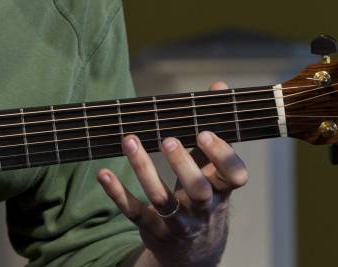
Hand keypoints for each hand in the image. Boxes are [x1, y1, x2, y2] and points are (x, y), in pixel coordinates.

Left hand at [97, 81, 247, 266]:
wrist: (192, 250)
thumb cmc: (203, 195)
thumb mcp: (213, 168)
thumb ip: (213, 130)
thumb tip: (218, 86)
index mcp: (222, 188)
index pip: (234, 175)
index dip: (222, 155)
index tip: (203, 133)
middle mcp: (203, 208)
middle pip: (198, 190)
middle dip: (182, 164)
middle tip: (167, 139)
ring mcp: (178, 222)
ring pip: (162, 199)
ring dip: (143, 169)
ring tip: (129, 140)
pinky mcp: (153, 229)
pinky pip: (134, 212)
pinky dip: (118, 193)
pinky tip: (103, 173)